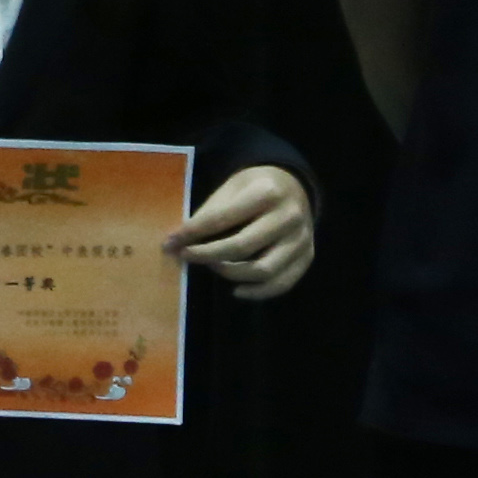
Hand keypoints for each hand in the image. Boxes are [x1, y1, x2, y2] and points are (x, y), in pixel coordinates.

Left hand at [171, 164, 315, 300]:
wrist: (293, 185)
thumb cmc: (253, 187)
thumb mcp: (230, 189)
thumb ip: (209, 214)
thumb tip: (176, 242)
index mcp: (266, 192)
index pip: (221, 218)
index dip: (192, 233)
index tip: (170, 243)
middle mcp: (288, 216)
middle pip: (241, 247)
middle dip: (207, 255)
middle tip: (186, 256)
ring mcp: (301, 239)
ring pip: (263, 270)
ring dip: (230, 274)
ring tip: (211, 267)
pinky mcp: (307, 256)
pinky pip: (282, 283)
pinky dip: (257, 292)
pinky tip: (236, 290)